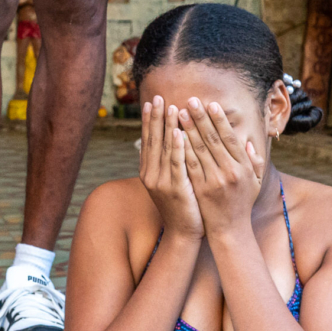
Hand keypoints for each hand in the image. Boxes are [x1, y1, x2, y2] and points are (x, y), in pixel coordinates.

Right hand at [138, 96, 203, 240]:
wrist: (184, 233)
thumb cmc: (182, 206)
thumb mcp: (169, 183)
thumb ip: (167, 163)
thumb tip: (169, 142)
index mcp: (148, 172)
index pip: (147, 141)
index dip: (149, 121)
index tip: (150, 103)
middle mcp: (150, 175)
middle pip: (152, 141)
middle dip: (155, 117)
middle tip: (157, 97)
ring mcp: (161, 182)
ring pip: (163, 148)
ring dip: (166, 126)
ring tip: (169, 107)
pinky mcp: (174, 188)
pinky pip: (175, 163)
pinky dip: (175, 146)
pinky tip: (177, 131)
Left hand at [179, 97, 265, 234]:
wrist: (229, 230)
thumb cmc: (242, 202)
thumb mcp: (255, 181)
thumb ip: (254, 160)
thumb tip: (248, 141)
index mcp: (243, 167)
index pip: (230, 137)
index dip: (219, 120)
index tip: (211, 104)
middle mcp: (229, 172)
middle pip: (212, 139)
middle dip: (200, 118)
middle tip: (190, 100)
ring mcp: (213, 181)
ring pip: (198, 150)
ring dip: (188, 129)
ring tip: (178, 112)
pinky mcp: (199, 189)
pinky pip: (188, 165)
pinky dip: (181, 149)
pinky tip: (174, 136)